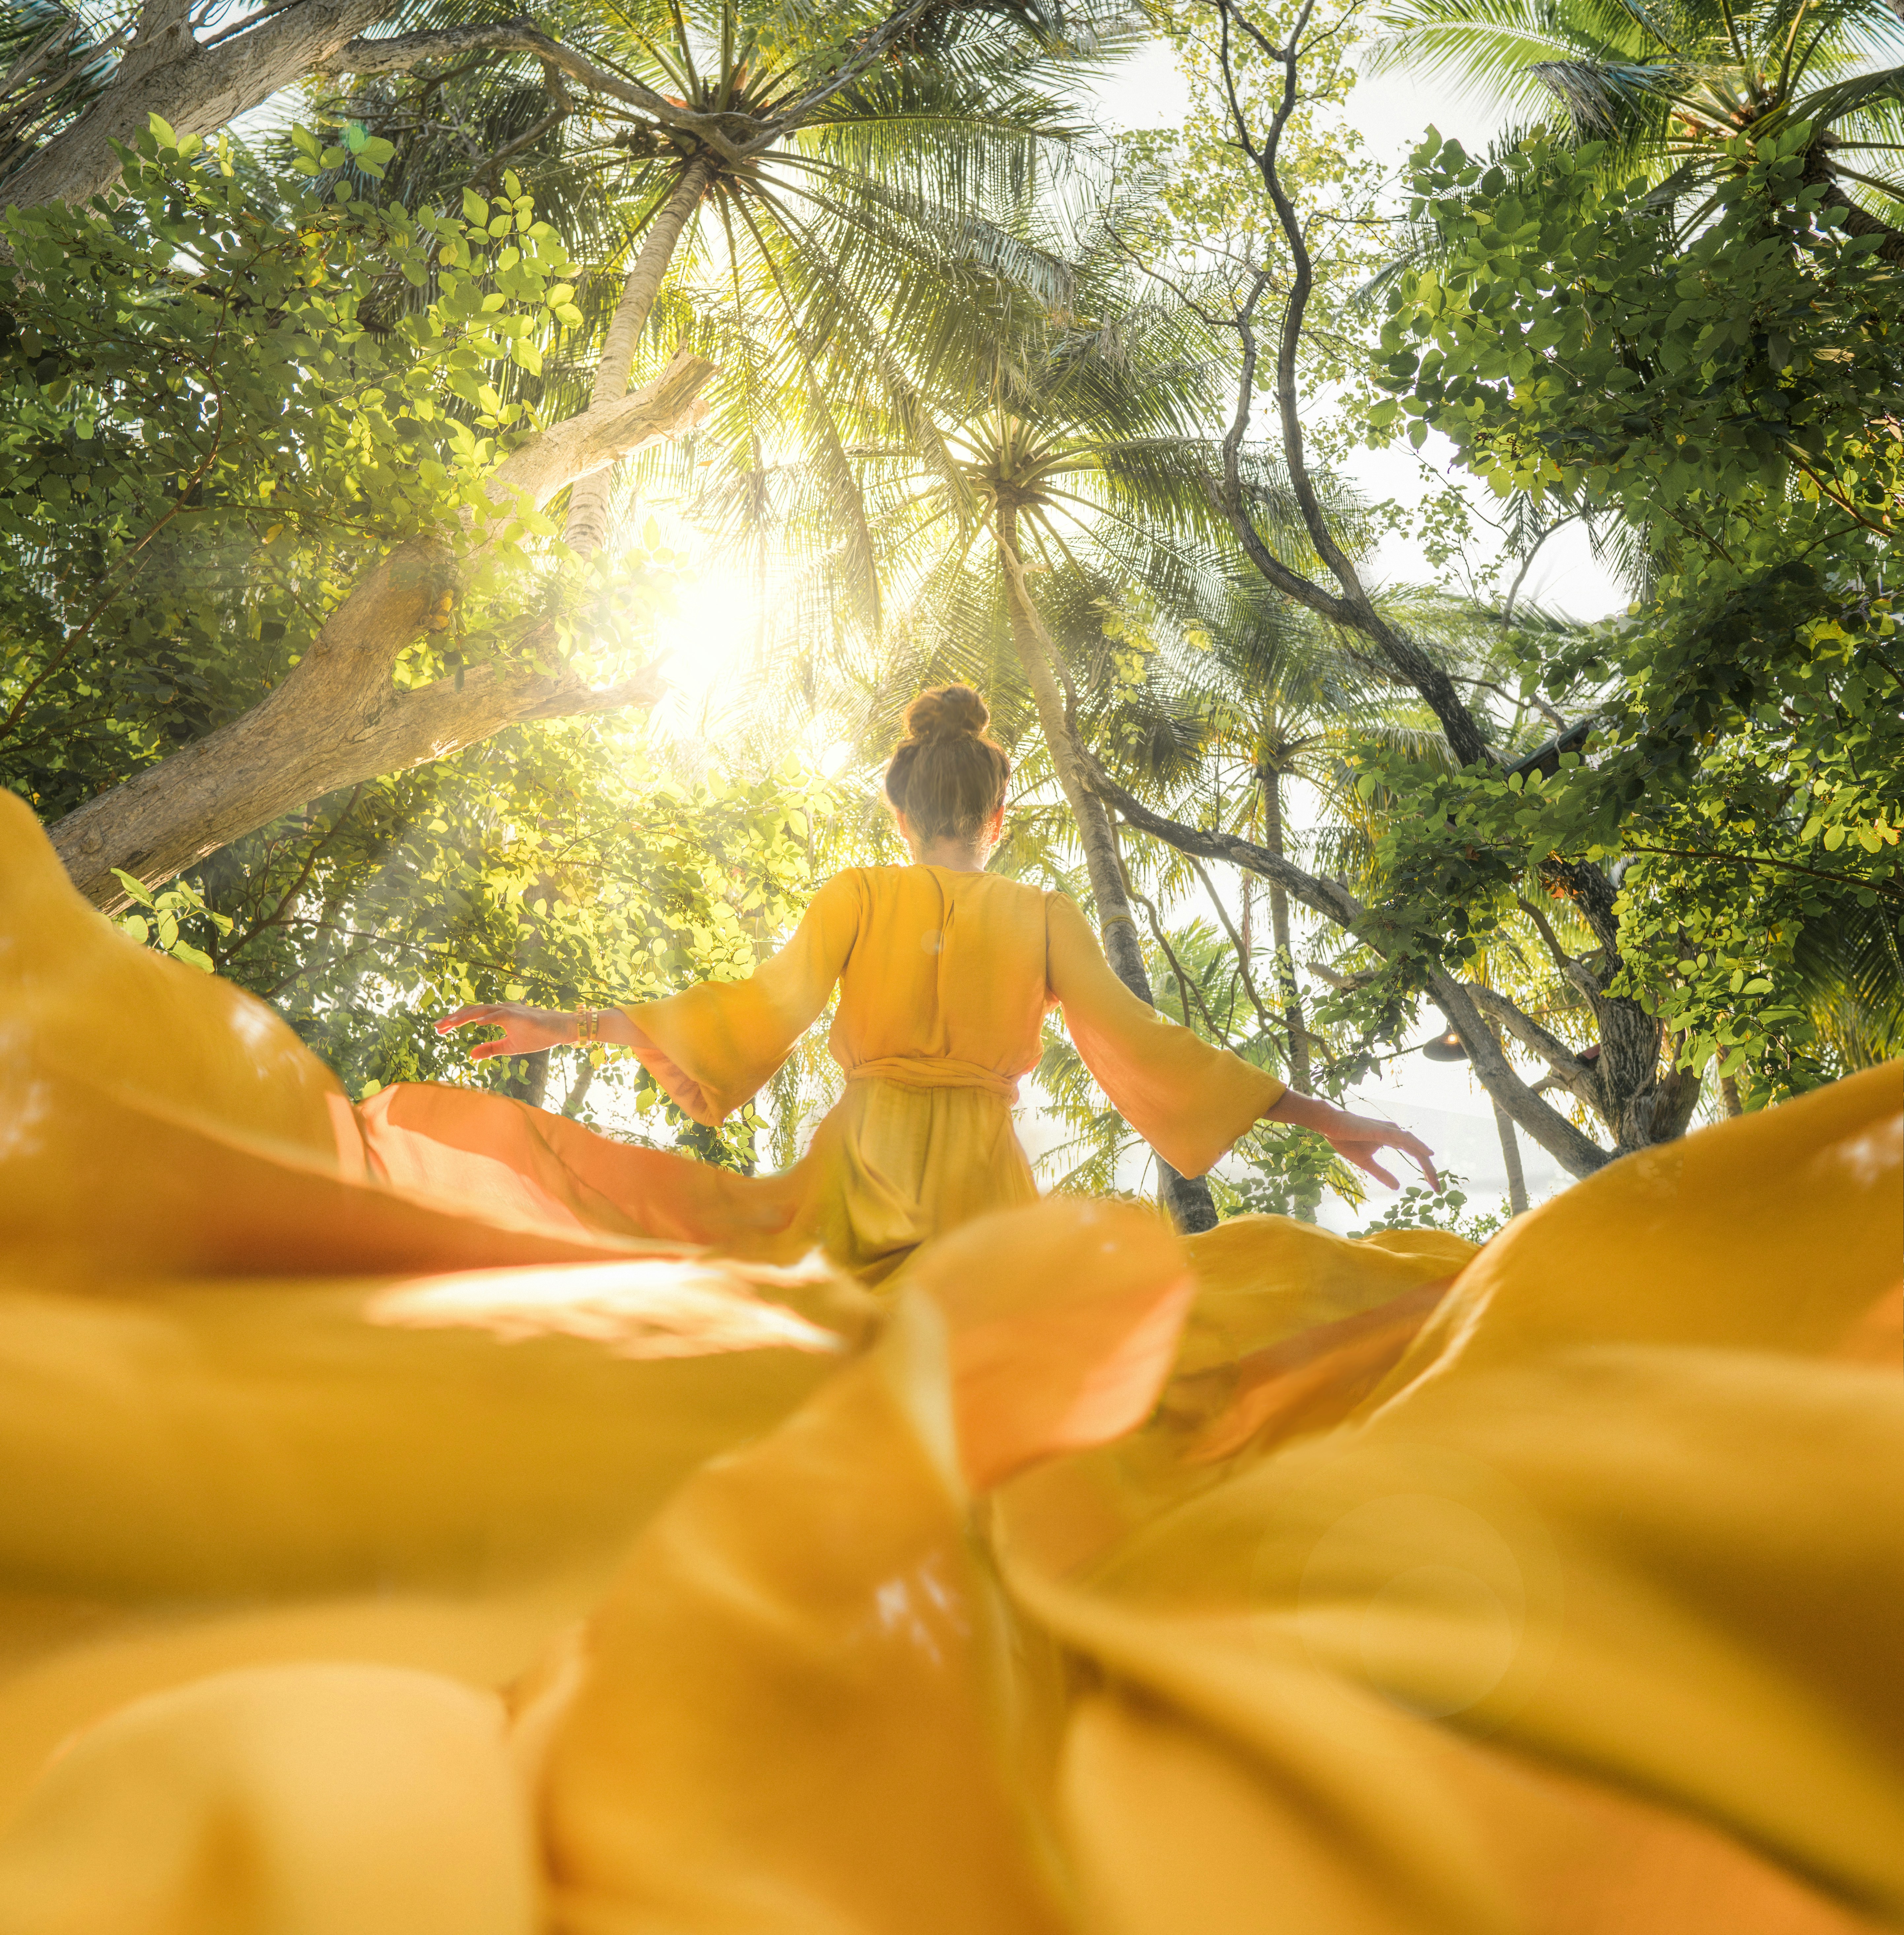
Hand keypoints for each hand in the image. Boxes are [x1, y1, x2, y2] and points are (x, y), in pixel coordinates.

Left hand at [436, 1002, 571, 1061]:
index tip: (440, 1029)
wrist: (560, 1030)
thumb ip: (490, 1049)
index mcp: (498, 1016)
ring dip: (465, 1016)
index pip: (472, 1016)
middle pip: (472, 1011)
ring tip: (449, 1023)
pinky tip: (476, 1022)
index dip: (455, 1022)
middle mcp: (501, 1010)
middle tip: (436, 1026)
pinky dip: (488, 1017)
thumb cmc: (538, 1036)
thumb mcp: (510, 1047)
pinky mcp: (519, 1015)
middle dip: (453, 1018)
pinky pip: (500, 1015)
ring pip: (482, 1010)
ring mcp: (510, 1011)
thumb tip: (470, 1054)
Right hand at [1320, 1109, 1439, 1192]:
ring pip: (1415, 1146)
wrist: (1329, 1126)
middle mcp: (1394, 1133)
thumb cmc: (1346, 1140)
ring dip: (1426, 1163)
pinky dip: (1418, 1145)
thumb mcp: (1366, 1163)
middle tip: (1438, 1188)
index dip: (1425, 1170)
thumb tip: (1398, 1187)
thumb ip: (1382, 1174)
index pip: (1414, 1154)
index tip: (1433, 1186)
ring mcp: (1389, 1130)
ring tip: (1435, 1179)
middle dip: (1430, 1171)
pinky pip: (1404, 1138)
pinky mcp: (1382, 1130)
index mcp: (1392, 1139)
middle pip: (1418, 1152)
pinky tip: (1428, 1153)